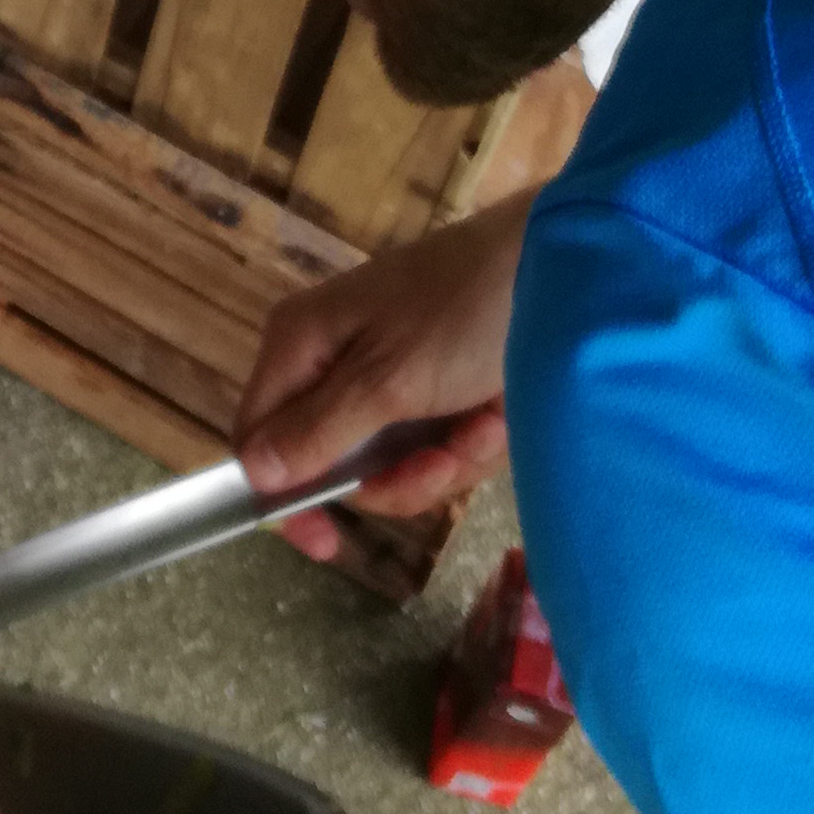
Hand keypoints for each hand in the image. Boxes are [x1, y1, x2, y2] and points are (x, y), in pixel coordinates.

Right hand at [234, 197, 529, 560]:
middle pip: (336, 464)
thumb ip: (318, 431)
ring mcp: (390, 379)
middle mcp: (335, 363)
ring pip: (394, 465)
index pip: (259, 439)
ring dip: (445, 461)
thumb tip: (252, 472)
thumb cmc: (462, 313)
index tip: (325, 543)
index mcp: (301, 345)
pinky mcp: (439, 392)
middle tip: (441, 461)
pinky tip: (498, 416)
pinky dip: (471, 444)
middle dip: (400, 474)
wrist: (561, 270)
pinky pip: (437, 450)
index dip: (284, 495)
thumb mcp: (388, 380)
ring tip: (484, 426)